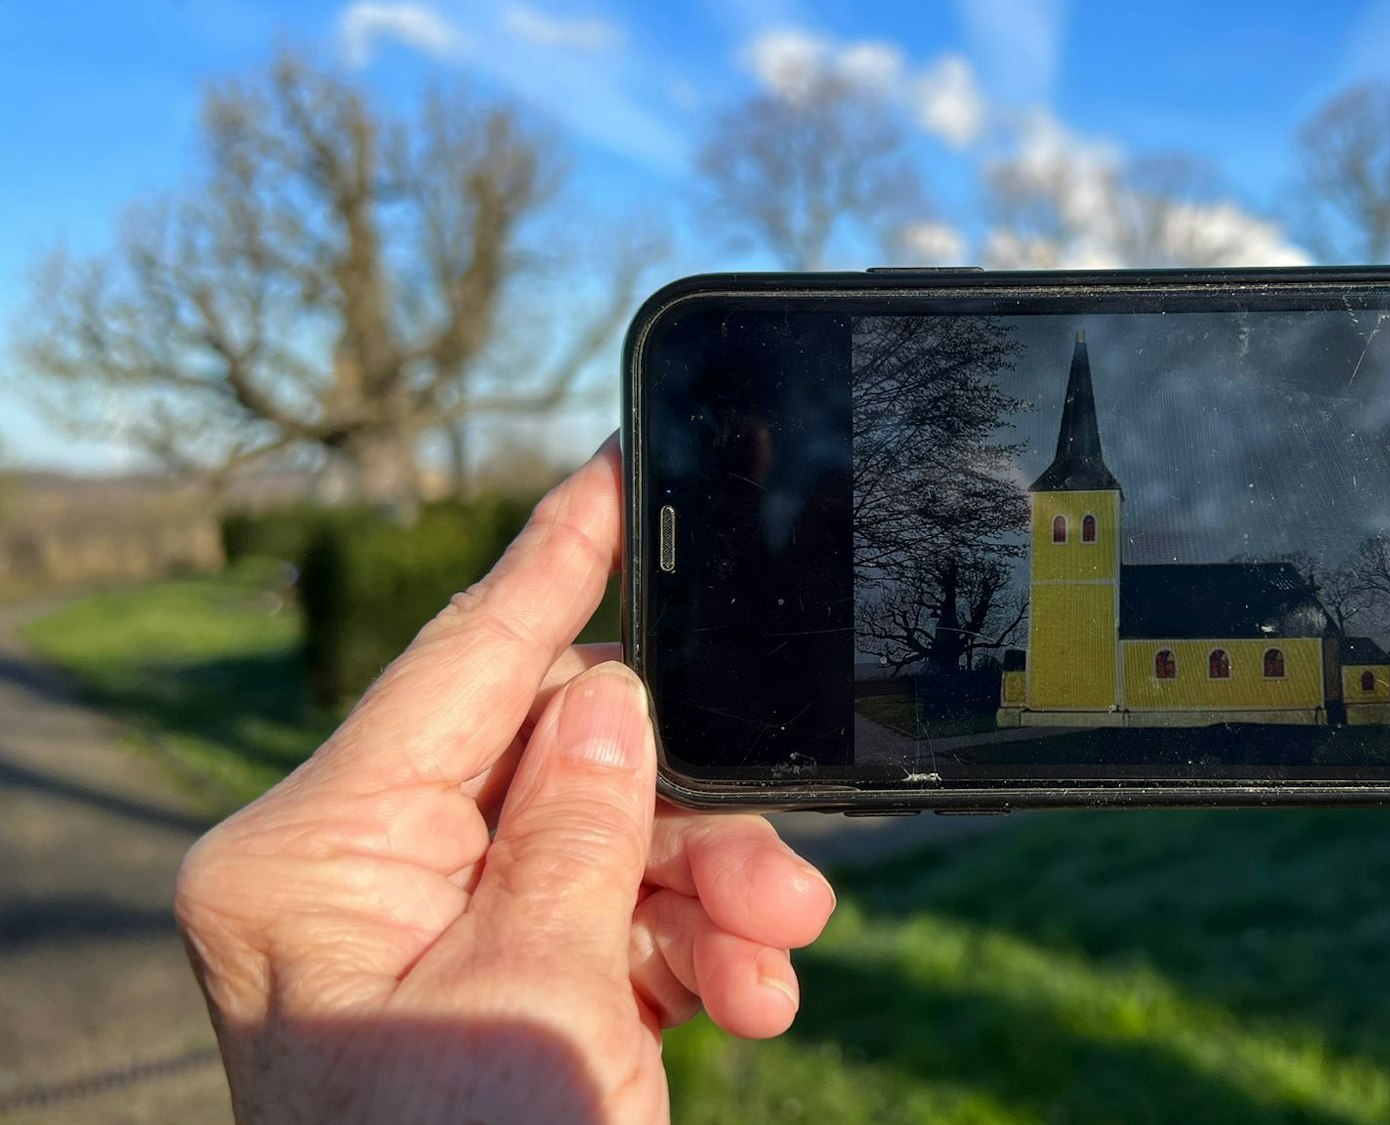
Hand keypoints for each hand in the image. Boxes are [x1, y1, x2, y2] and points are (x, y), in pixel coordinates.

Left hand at [174, 441, 836, 1123]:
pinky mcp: (496, 987)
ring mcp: (429, 936)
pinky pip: (609, 923)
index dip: (553, 560)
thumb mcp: (535, 995)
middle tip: (790, 873)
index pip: (458, 663)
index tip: (612, 468)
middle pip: (560, 764)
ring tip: (781, 965)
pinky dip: (691, 953)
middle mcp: (357, 879)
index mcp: (312, 856)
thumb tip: (609, 693)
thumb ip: (581, 825)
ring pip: (607, 845)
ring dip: (714, 896)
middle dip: (691, 814)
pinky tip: (750, 1002)